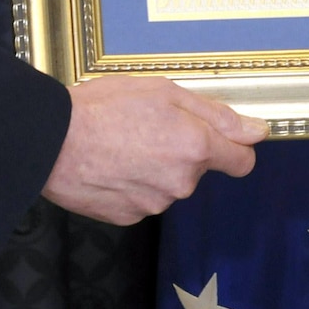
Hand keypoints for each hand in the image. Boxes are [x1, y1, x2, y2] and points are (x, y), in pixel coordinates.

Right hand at [40, 76, 267, 224]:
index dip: (235, 146)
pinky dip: (134, 183)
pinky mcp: (129, 217)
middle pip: (199, 168)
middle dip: (184, 149)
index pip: (241, 161)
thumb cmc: (104, 108)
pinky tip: (113, 164)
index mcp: (195, 147)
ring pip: (169, 183)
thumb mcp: (164, 92)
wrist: (52, 141)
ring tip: (124, 142)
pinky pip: (144, 198)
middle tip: (150, 125)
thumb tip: (257, 131)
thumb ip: (216, 114)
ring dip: (156, 166)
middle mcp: (180, 182)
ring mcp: (154, 203)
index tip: (225, 138)